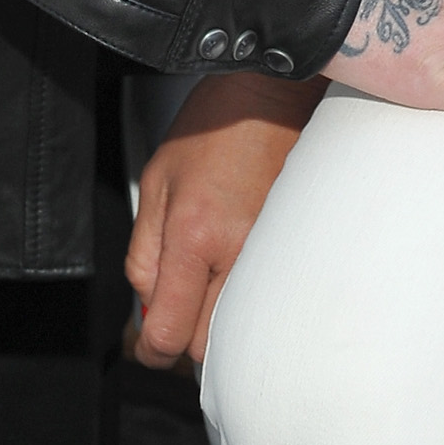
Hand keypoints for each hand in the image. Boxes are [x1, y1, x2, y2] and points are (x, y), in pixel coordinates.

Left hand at [125, 70, 324, 368]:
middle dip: (184, 338)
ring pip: (241, 331)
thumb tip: (150, 305)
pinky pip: (270, 304)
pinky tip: (239, 276)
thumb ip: (145, 254)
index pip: (170, 332)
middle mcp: (237, 254)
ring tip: (208, 287)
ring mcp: (273, 256)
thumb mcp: (156, 182)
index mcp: (193, 236)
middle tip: (176, 307)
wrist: (271, 95)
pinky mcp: (297, 253)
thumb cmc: (213, 128)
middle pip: (207, 345)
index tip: (147, 345)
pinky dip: (250, 305)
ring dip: (219, 325)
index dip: (150, 349)